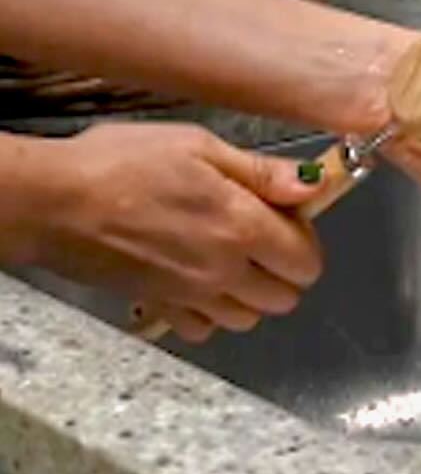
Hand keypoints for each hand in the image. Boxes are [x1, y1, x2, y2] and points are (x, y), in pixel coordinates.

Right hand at [12, 123, 323, 342]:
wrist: (55, 203)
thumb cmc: (124, 162)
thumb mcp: (197, 146)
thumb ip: (259, 172)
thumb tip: (311, 185)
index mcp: (241, 226)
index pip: (306, 261)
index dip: (304, 238)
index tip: (284, 215)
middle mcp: (223, 271)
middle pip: (284, 298)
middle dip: (283, 268)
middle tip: (258, 233)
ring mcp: (191, 296)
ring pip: (248, 318)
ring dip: (249, 292)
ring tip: (226, 254)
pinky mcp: (160, 307)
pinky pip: (204, 327)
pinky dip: (209, 311)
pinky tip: (195, 277)